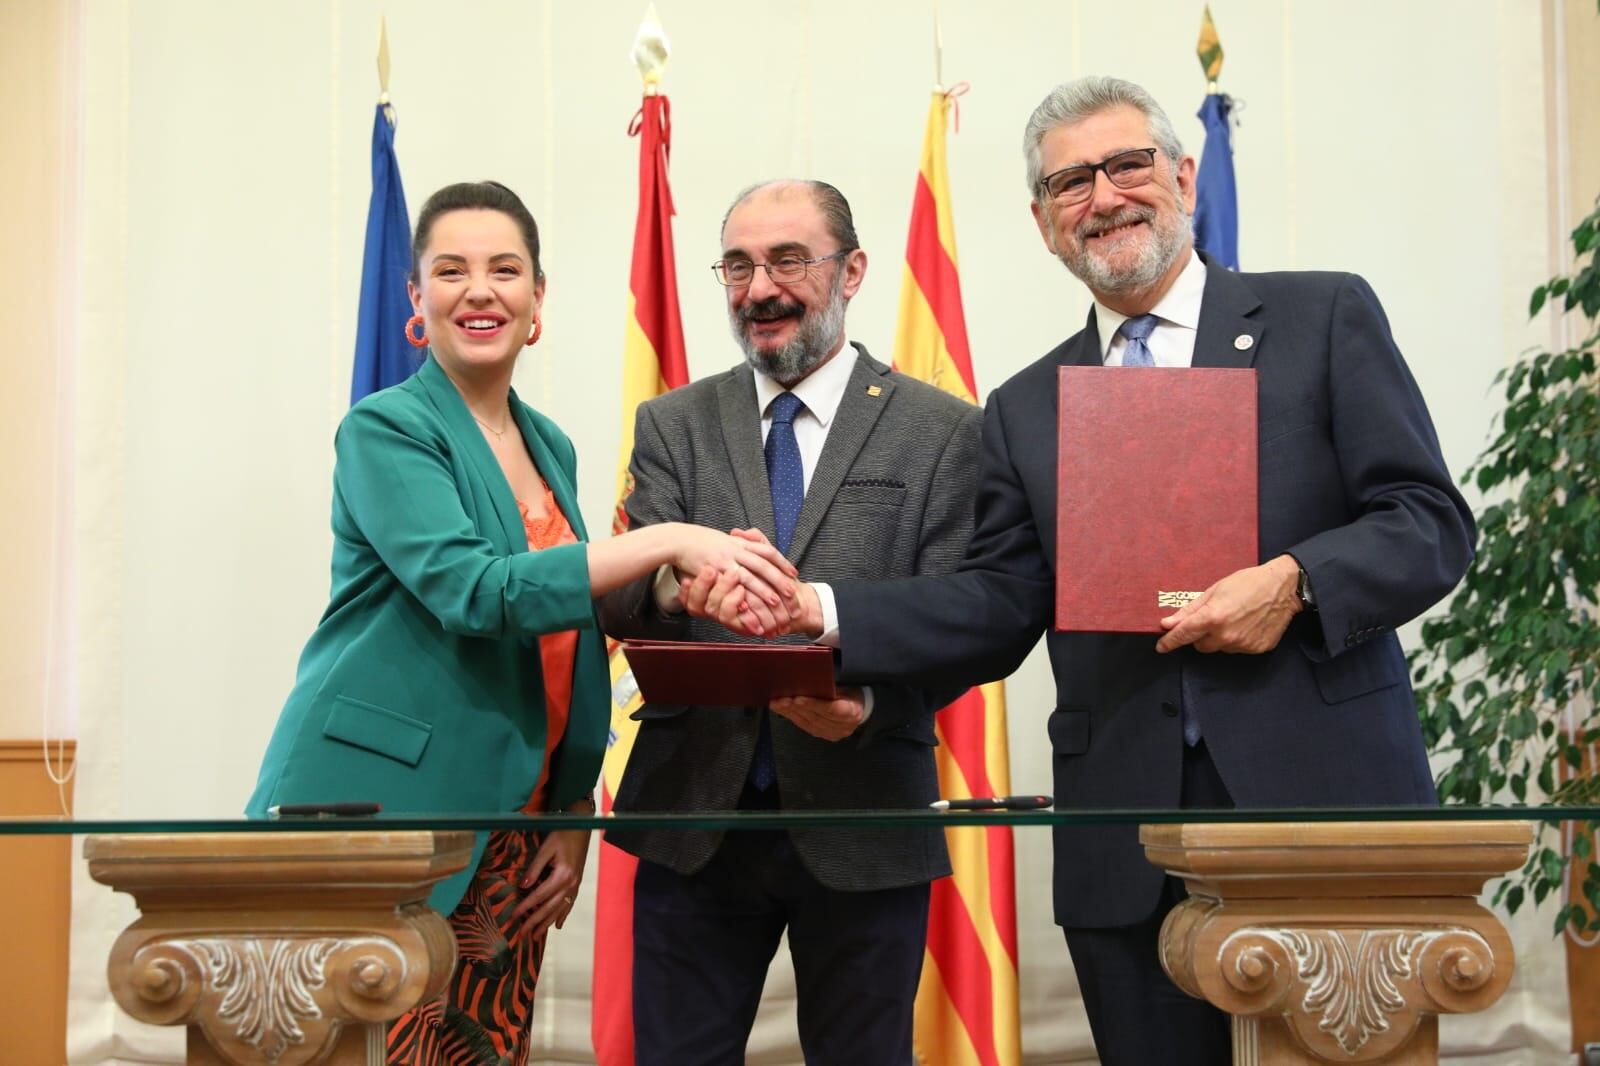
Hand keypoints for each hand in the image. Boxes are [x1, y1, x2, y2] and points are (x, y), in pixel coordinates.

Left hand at [510, 826, 590, 942]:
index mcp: (562, 875)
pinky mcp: (577, 883)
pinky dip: (563, 916)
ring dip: (547, 923)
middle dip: (535, 922)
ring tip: (536, 935)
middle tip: (523, 934)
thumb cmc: (563, 835)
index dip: (526, 907)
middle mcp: (570, 884)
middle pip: (549, 908)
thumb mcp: (546, 848)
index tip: (514, 916)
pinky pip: (570, 904)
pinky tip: (558, 926)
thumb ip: (535, 868)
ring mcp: (575, 885)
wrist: (581, 828)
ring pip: (560, 909)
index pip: (539, 896)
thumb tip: (523, 885)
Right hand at [669, 525, 797, 635]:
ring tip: (777, 601)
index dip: (782, 562)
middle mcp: (736, 550)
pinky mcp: (714, 571)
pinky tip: (749, 606)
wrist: (678, 539)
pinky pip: (730, 585)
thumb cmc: (699, 541)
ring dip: (764, 590)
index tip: (794, 572)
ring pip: (750, 575)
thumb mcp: (723, 539)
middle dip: (779, 578)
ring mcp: (725, 560)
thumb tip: (752, 543)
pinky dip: (741, 596)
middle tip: (793, 591)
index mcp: (740, 543)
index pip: (767, 551)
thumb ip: (739, 543)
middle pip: (764, 564)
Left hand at [769, 686, 866, 740]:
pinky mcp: (824, 735)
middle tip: (781, 699)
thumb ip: (831, 685)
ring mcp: (834, 733)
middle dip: (796, 708)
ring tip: (778, 704)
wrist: (859, 706)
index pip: (832, 709)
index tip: (798, 698)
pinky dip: (793, 717)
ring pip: (809, 723)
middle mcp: (844, 726)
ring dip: (791, 713)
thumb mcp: (847, 685)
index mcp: (853, 711)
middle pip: (816, 717)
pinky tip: (783, 711)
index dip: (814, 704)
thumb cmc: (851, 691)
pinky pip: (806, 727)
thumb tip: (812, 676)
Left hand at [1155, 554, 1301, 654]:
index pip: (1183, 635)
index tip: (1161, 647)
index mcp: (1213, 618)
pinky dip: (1237, 639)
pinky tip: (1247, 624)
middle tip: (1212, 618)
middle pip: (1200, 645)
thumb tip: (1168, 624)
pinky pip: (1238, 648)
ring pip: (1220, 648)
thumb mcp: (1214, 591)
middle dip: (1200, 635)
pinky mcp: (1257, 649)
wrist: (1283, 587)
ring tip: (1234, 618)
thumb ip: (1190, 610)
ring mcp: (1243, 645)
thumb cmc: (1247, 583)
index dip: (1169, 642)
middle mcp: (1226, 635)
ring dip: (1220, 637)